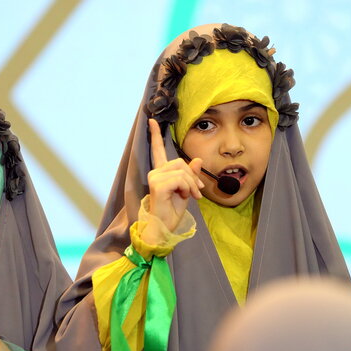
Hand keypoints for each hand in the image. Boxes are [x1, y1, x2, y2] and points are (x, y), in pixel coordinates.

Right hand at [144, 118, 203, 242]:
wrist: (164, 229)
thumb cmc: (172, 212)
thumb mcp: (187, 190)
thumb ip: (191, 175)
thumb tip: (198, 160)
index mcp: (161, 173)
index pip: (157, 150)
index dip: (156, 135)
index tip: (151, 121)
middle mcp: (155, 173)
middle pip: (180, 162)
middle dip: (192, 177)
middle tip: (197, 192)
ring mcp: (155, 178)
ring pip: (182, 170)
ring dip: (191, 184)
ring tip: (191, 196)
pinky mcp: (158, 185)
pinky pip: (180, 179)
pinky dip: (187, 188)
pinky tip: (185, 196)